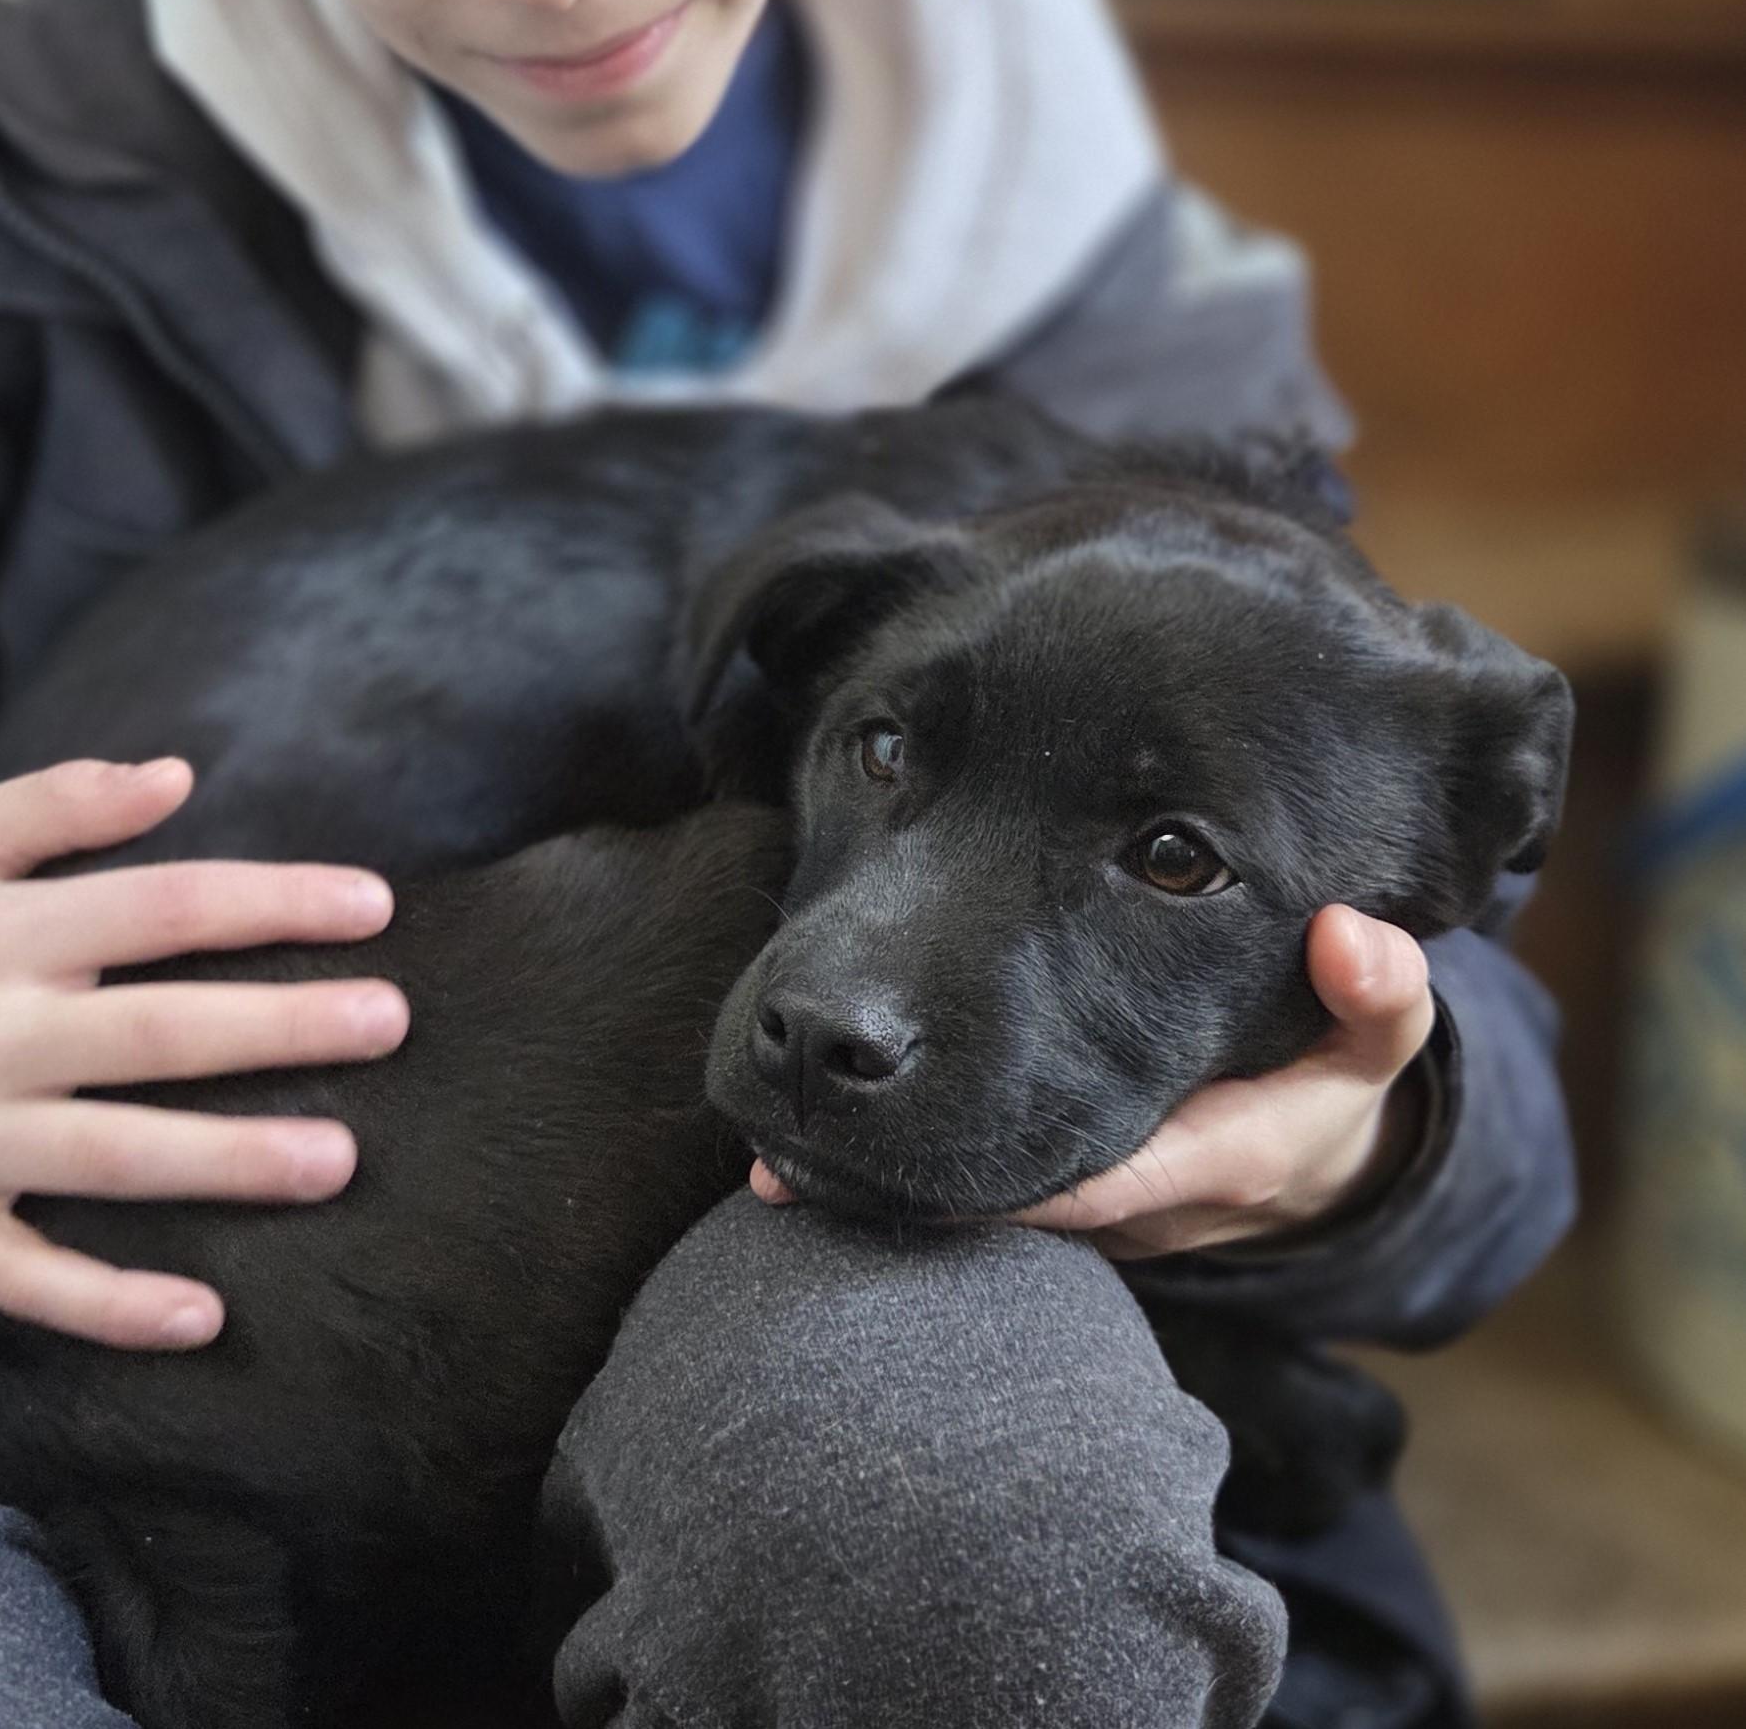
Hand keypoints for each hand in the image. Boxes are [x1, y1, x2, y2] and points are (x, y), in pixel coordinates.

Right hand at [0, 757, 406, 1348]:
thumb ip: (63, 801)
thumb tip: (179, 774)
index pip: (162, 906)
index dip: (272, 901)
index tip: (375, 905)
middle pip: (158, 1031)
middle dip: (283, 1027)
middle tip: (394, 1022)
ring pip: (112, 1157)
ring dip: (229, 1162)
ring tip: (339, 1162)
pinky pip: (26, 1279)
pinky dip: (110, 1306)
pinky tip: (202, 1319)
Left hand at [747, 904, 1433, 1254]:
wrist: (1318, 1162)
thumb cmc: (1325, 1085)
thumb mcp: (1372, 1046)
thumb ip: (1377, 997)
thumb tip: (1353, 936)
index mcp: (1203, 1163)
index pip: (1096, 1180)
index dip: (1010, 1177)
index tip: (922, 1150)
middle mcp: (1131, 1205)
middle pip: (1006, 1206)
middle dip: (906, 1196)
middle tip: (789, 1163)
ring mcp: (1087, 1208)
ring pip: (976, 1208)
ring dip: (883, 1192)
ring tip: (767, 1157)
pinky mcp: (1056, 1196)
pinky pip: (974, 1193)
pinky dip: (901, 1181)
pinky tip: (804, 1154)